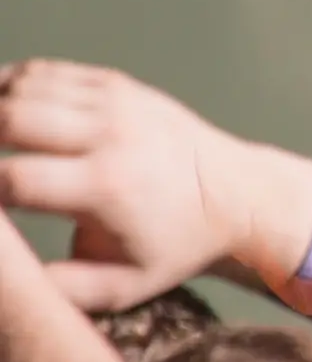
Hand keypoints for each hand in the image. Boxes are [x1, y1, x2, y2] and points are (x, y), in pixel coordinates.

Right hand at [0, 63, 311, 314]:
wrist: (238, 194)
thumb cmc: (174, 247)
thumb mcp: (126, 285)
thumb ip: (61, 289)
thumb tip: (8, 284)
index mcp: (109, 187)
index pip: (15, 177)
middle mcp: (112, 135)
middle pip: (11, 117)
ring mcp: (115, 102)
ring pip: (22, 87)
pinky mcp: (116, 84)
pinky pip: (43, 72)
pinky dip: (7, 87)